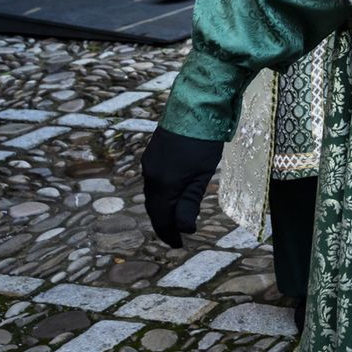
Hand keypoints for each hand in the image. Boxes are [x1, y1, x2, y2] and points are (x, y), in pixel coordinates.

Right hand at [141, 128, 224, 247]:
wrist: (194, 106)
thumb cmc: (203, 141)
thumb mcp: (201, 175)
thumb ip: (190, 203)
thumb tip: (184, 229)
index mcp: (162, 184)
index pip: (161, 218)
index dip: (169, 233)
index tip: (179, 245)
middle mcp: (150, 175)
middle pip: (154, 208)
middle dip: (165, 224)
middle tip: (177, 236)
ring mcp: (149, 163)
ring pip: (153, 195)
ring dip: (163, 209)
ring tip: (176, 219)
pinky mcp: (153, 154)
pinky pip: (153, 182)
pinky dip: (162, 194)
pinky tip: (172, 195)